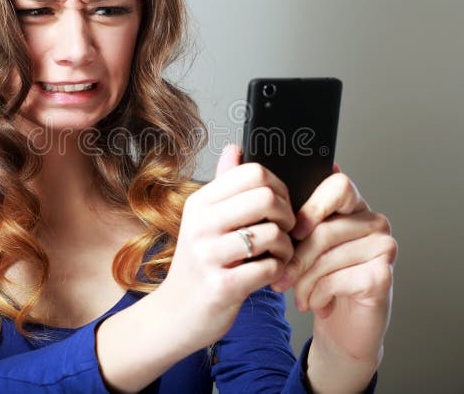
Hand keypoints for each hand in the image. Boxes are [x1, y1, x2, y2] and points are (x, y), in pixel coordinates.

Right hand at [158, 144, 295, 349]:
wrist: (175, 314)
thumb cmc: (199, 264)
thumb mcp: (203, 220)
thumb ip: (223, 185)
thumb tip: (235, 148)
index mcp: (199, 203)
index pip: (251, 172)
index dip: (278, 186)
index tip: (279, 204)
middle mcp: (200, 225)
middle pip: (266, 197)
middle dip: (288, 214)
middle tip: (285, 230)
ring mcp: (208, 256)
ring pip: (272, 233)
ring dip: (287, 247)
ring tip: (279, 255)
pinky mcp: (221, 286)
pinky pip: (269, 267)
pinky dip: (279, 270)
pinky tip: (271, 272)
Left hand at [271, 163, 396, 364]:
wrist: (339, 323)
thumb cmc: (312, 277)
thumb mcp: (292, 243)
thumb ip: (271, 206)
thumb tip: (235, 155)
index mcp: (349, 204)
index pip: (338, 183)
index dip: (313, 206)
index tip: (292, 231)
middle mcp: (371, 219)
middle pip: (327, 227)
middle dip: (296, 258)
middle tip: (279, 278)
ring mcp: (382, 245)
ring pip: (330, 255)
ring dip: (303, 281)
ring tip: (293, 293)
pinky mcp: (383, 274)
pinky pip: (341, 278)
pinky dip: (318, 295)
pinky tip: (314, 303)